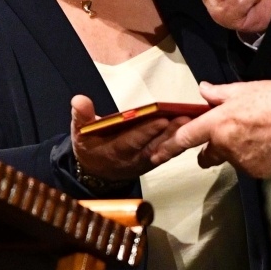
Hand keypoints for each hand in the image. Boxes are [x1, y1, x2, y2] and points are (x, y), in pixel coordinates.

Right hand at [70, 95, 186, 184]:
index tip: (160, 119)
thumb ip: (81, 116)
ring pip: (165, 149)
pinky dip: (180, 139)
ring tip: (191, 119)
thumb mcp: (80, 133)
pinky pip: (169, 150)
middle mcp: (133, 159)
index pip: (132, 141)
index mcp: (114, 151)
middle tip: (185, 117)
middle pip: (154, 146)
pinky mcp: (155, 159)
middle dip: (170, 132)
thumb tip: (79, 100)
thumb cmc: (89, 146)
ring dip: (179, 136)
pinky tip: (191, 126)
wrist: (96, 170)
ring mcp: (146, 160)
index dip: (146, 132)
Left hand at [150, 81, 270, 179]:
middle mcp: (224, 146)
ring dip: (237, 151)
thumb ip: (220, 93)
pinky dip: (254, 158)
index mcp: (217, 124)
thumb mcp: (244, 90)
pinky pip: (249, 165)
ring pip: (231, 158)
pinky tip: (267, 146)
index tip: (155, 155)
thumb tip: (203, 90)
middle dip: (210, 151)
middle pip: (208, 154)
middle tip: (225, 139)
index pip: (185, 137)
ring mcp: (240, 162)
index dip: (168, 147)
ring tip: (258, 135)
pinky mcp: (256, 172)